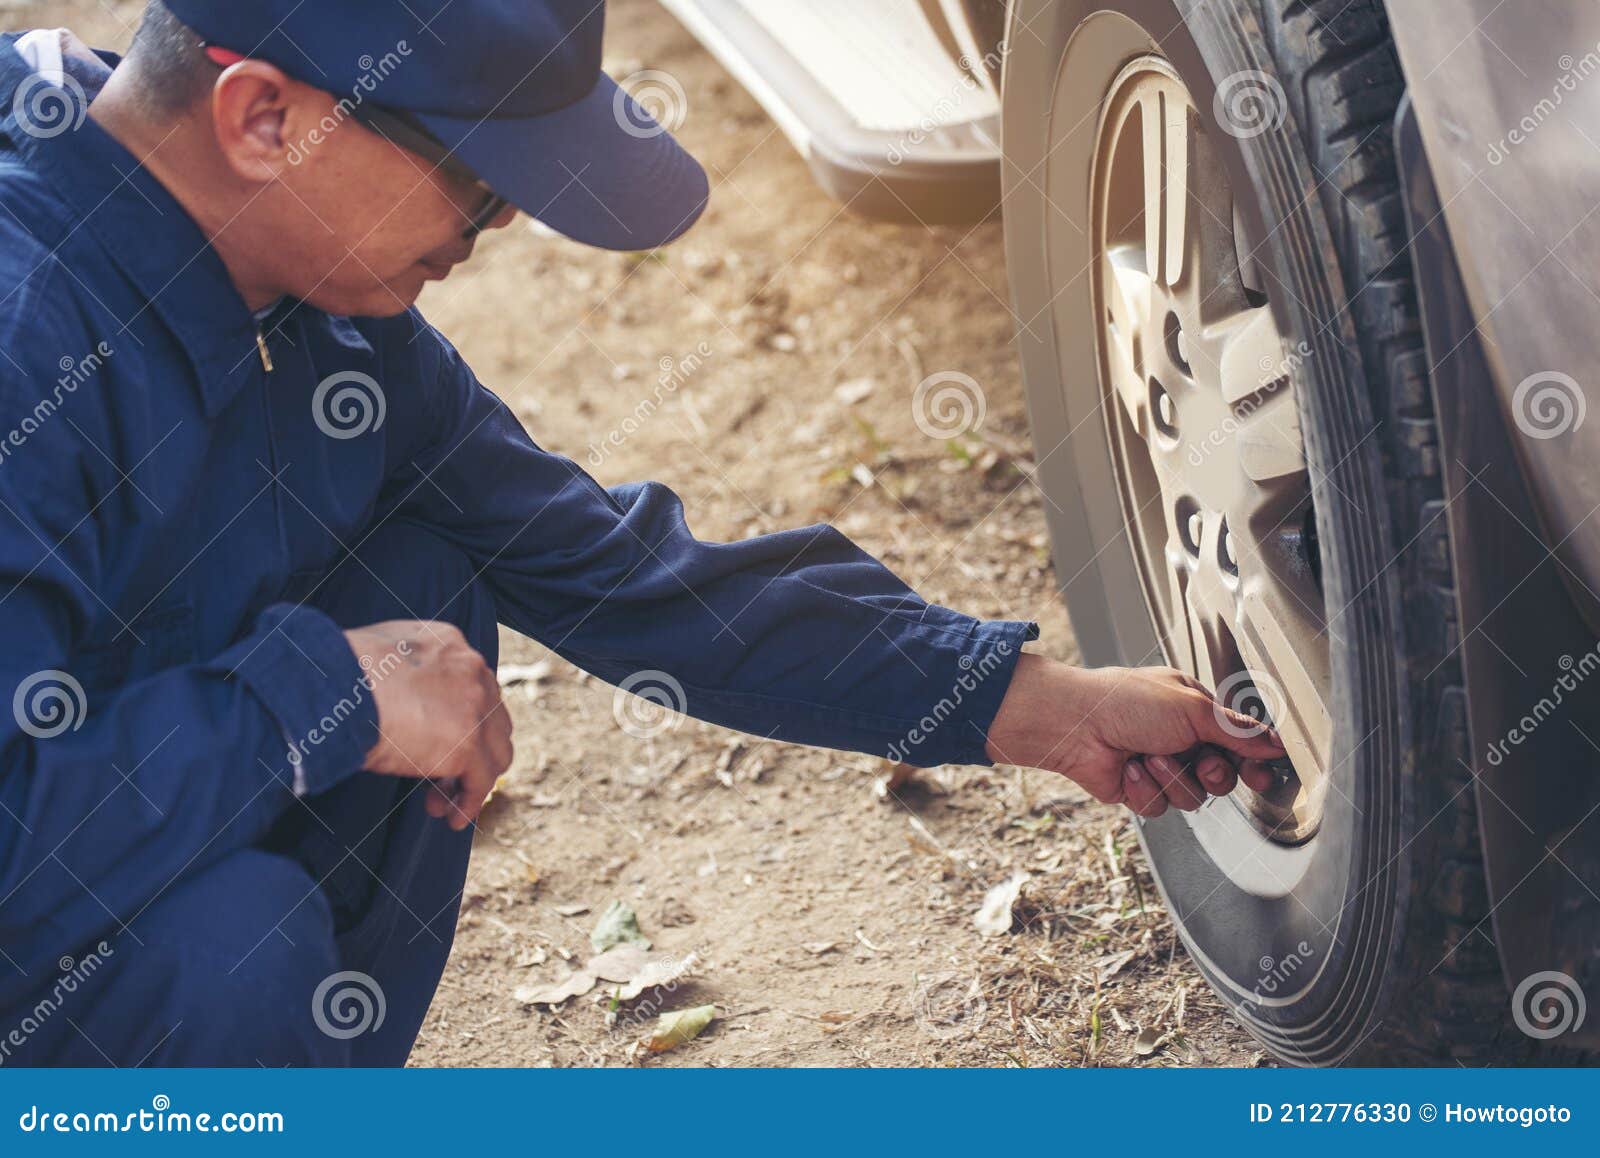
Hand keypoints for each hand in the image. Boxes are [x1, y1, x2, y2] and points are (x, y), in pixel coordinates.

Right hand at [344, 620, 512, 830]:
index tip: (436, 743)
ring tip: (437, 802)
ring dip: (469, 781)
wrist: (332, 686)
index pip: (471, 686)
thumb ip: (403, 675)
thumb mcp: (377, 659)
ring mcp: (475, 706)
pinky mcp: (468, 744)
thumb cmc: (335, 675)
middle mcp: (471, 669)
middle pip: (490, 719)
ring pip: (495, 752)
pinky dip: (469, 803)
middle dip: (469, 752)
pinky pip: (482, 782)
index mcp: (448, 643)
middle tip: (438, 777)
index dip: (460, 720)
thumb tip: (398, 706)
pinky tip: (451, 818)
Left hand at [984, 654, 1285, 816]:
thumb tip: (1275, 743)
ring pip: (1191, 798)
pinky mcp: (1138, 791)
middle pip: (1220, 779)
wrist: (1075, 724)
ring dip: (1172, 778)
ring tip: (1148, 755)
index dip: (1252, 763)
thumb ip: (1238, 731)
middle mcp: (1179, 740)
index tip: (1261, 774)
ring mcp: (1159, 767)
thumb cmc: (1125, 701)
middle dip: (1210, 773)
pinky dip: (1145, 788)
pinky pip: (1159, 807)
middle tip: (1198, 759)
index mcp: (1195, 713)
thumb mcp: (1192, 709)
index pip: (1238, 745)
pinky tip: (1129, 768)